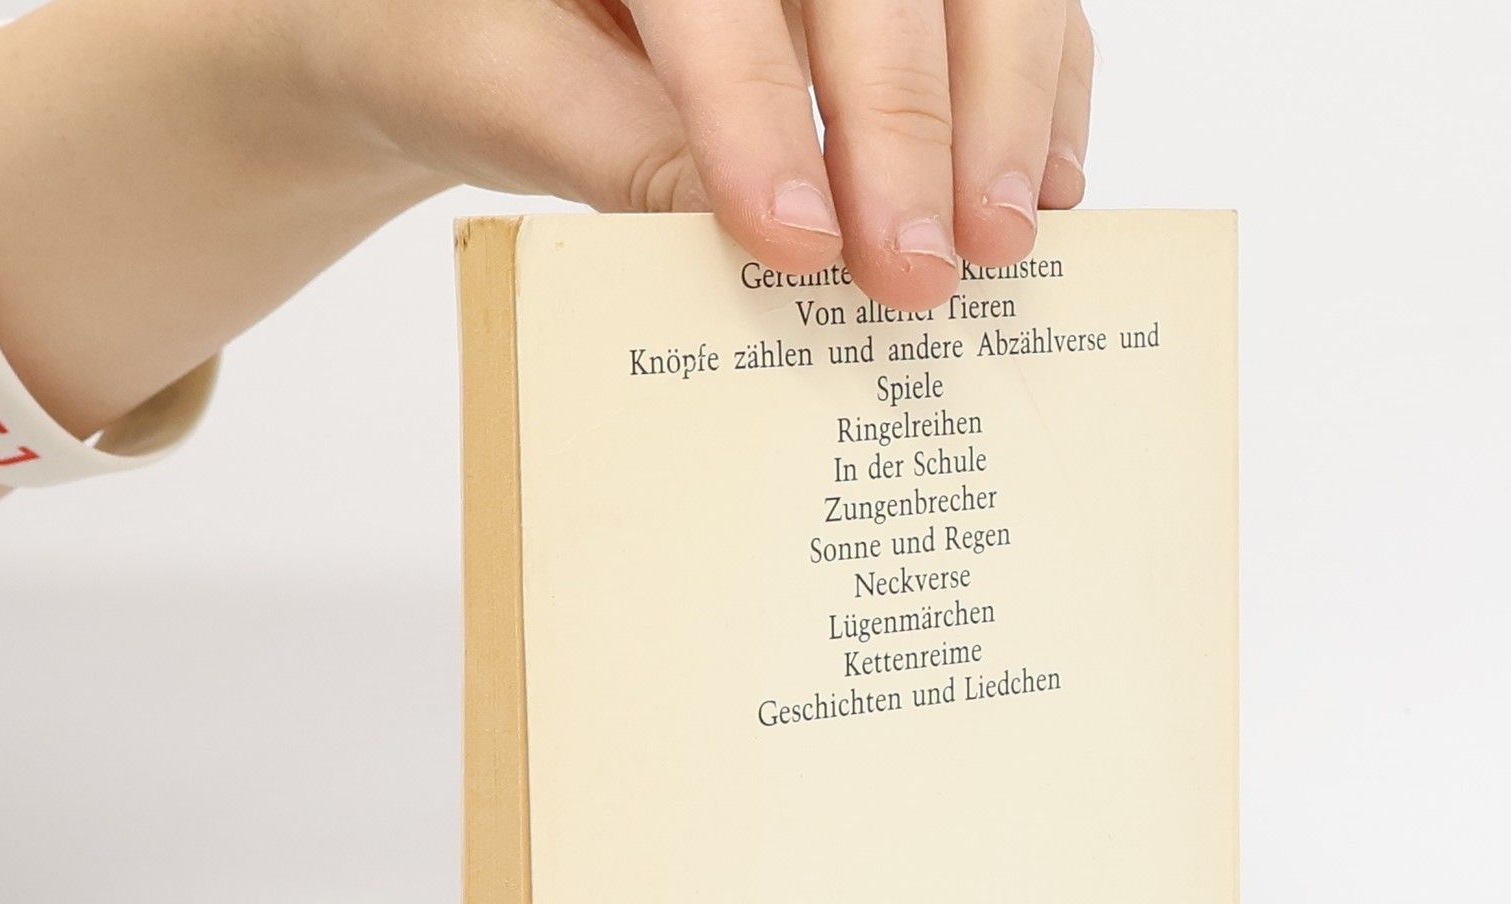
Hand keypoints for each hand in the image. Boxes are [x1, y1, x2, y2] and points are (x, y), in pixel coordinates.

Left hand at [295, 0, 1094, 309]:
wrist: (480, 14)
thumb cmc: (466, 36)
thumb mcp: (497, 88)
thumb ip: (610, 149)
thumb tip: (754, 237)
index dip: (763, 112)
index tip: (799, 241)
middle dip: (908, 126)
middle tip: (921, 270)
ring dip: (1006, 107)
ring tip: (1001, 240)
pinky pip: (1019, 4)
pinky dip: (1044, 91)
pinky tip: (1044, 187)